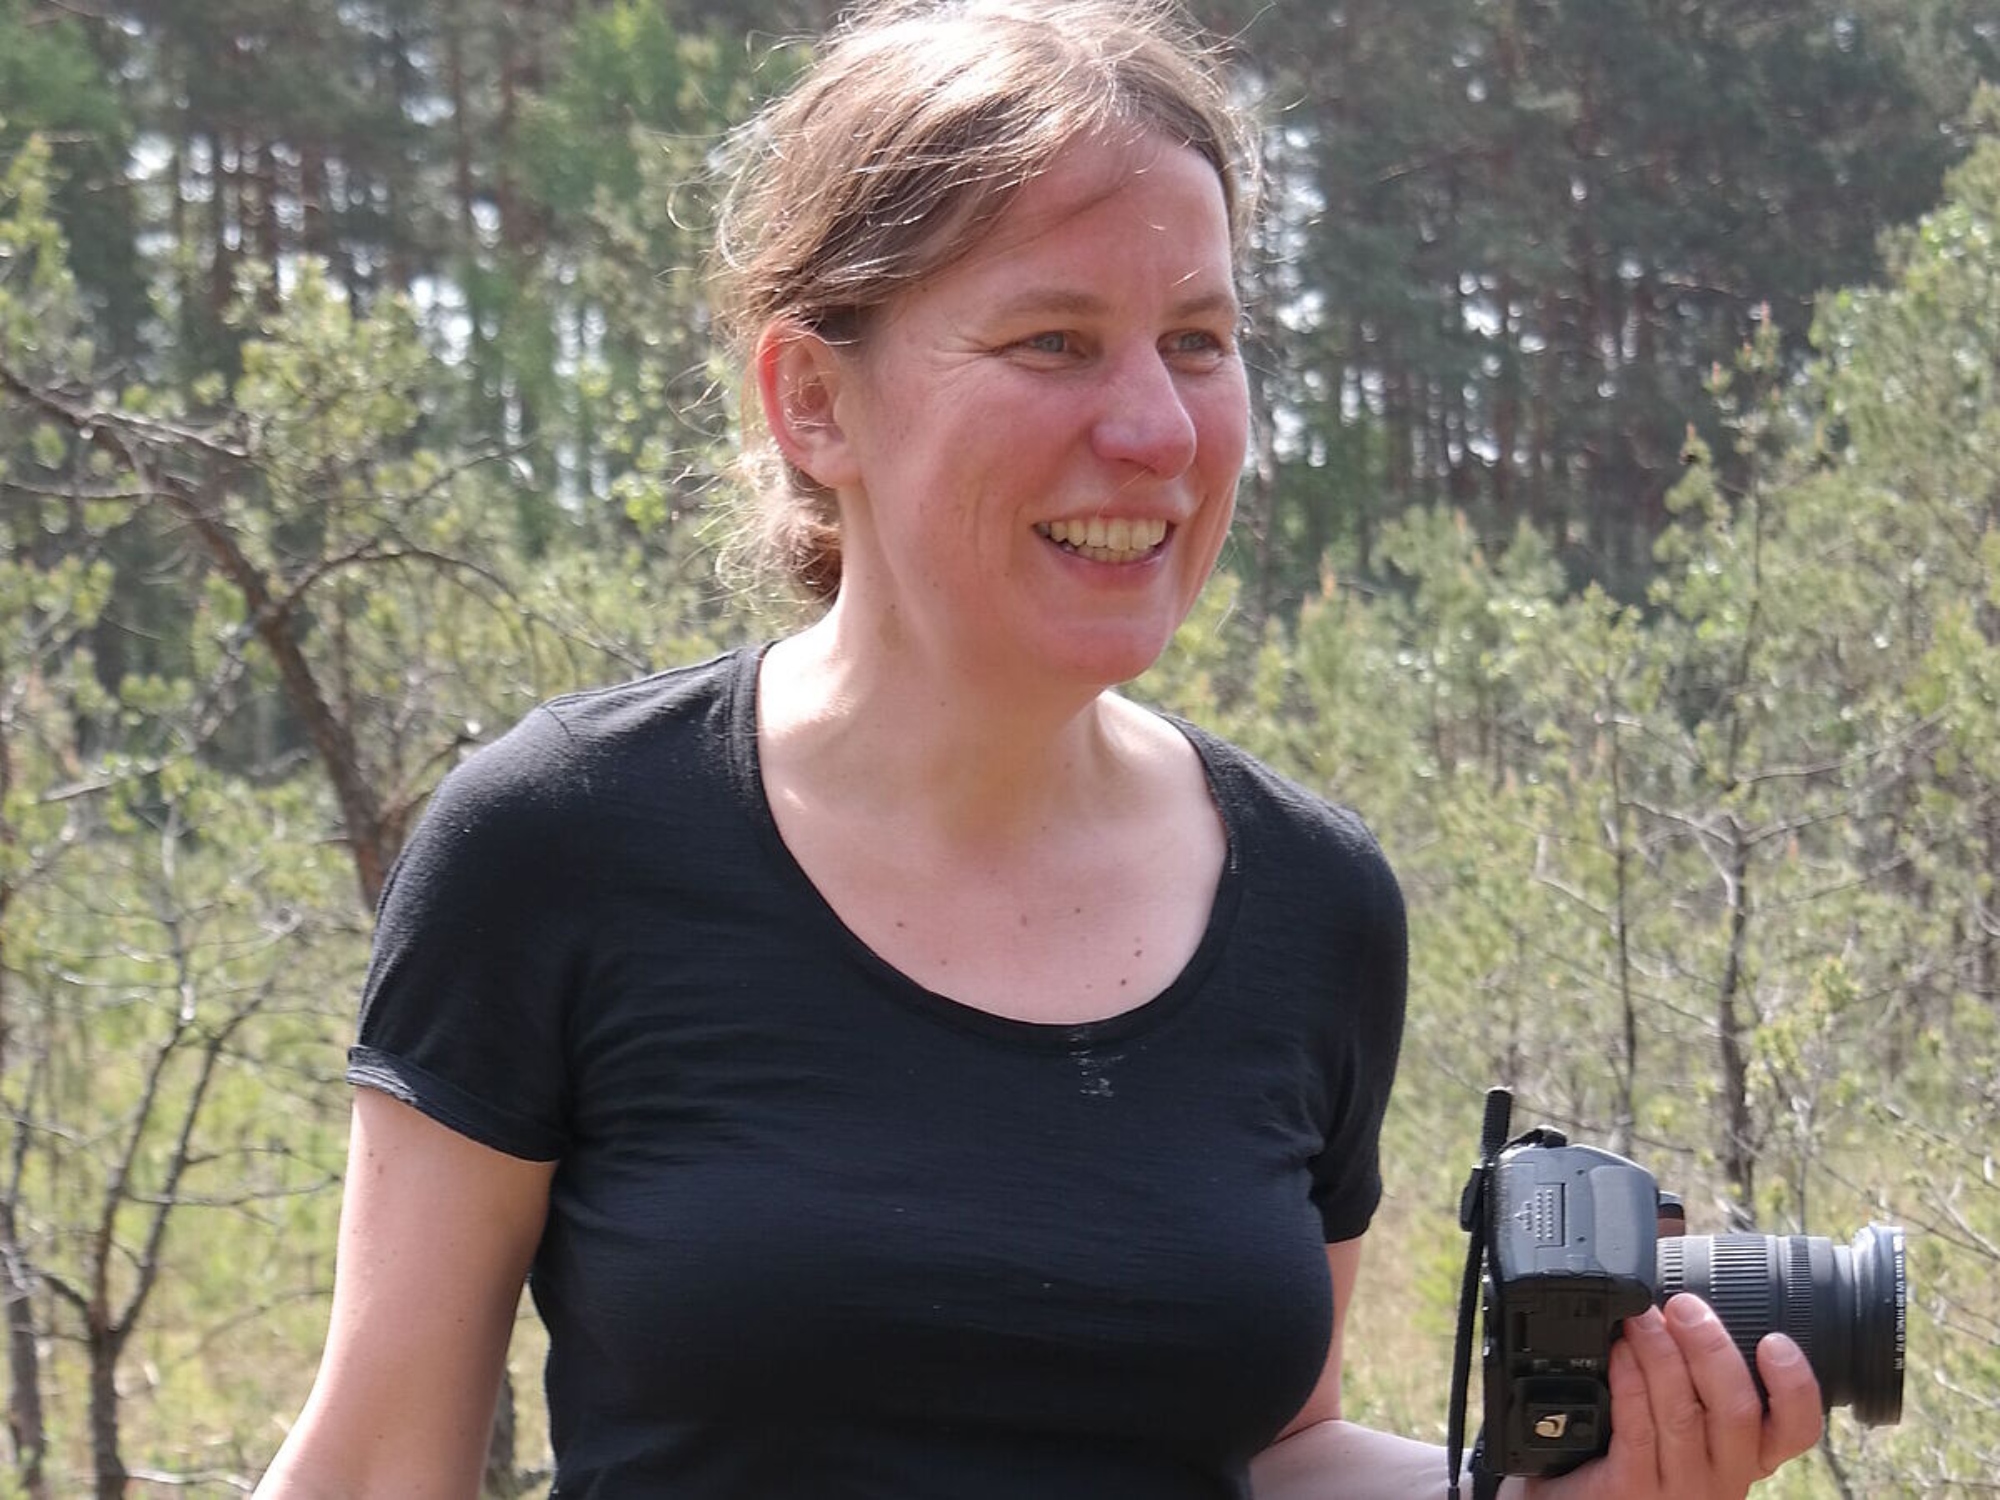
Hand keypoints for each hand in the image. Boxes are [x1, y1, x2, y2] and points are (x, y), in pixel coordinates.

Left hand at [1526, 1293, 1822, 1499]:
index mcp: (1742, 1453)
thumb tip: (1675, 1255)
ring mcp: (1677, 1490)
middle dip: (1711, 1348)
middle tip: (1683, 1306)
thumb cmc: (1626, 1449)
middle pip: (1738, 1411)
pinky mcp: (1630, 1493)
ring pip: (1682, 1415)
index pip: (1796, 1430)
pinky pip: (1637, 1431)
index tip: (1775, 1340)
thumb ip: (1685, 1351)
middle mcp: (1721, 1477)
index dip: (1796, 1386)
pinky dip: (1629, 1383)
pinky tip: (1618, 1354)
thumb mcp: (1672, 1407)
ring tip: (1640, 1316)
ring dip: (1660, 1354)